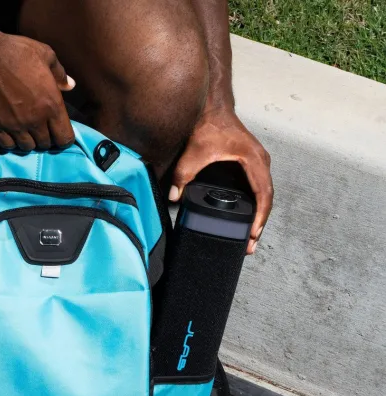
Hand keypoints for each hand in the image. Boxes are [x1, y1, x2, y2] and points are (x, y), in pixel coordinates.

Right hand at [0, 33, 75, 150]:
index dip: (64, 138)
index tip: (58, 131)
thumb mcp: (45, 55)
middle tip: (40, 128)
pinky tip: (11, 132)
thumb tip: (70, 86)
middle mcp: (36, 120)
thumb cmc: (16, 52)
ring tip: (26, 130)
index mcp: (52, 105)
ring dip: (29, 141)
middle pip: (46, 144)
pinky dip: (11, 142)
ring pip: (28, 147)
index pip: (65, 138)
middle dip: (46, 138)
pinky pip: (8, 145)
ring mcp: (15, 125)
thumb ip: (60, 74)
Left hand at [170, 108, 273, 253]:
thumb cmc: (208, 124)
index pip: (263, 193)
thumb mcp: (194, 152)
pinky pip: (256, 189)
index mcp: (253, 160)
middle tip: (250, 244)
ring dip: (257, 216)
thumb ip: (183, 174)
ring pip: (262, 195)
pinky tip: (244, 219)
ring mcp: (257, 164)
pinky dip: (252, 205)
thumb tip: (175, 196)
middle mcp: (260, 162)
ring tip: (249, 237)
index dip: (260, 216)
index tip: (253, 233)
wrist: (211, 107)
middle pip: (266, 198)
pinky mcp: (249, 166)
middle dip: (259, 222)